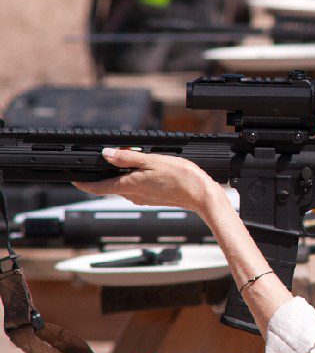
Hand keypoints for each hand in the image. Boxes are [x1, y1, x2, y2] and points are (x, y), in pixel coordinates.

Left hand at [73, 148, 220, 214]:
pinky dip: (136, 178)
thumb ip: (128, 158)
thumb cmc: (181, 178)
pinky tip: (149, 170)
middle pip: (111, 184)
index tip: (74, 178)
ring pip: (125, 185)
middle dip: (107, 172)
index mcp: (129, 185)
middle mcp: (133, 195)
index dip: (83, 183)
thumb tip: (107, 154)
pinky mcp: (153, 199)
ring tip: (133, 160)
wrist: (201, 195)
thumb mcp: (153, 161)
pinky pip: (137, 188)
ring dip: (124, 174)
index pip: (97, 187)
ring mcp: (143, 198)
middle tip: (109, 157)